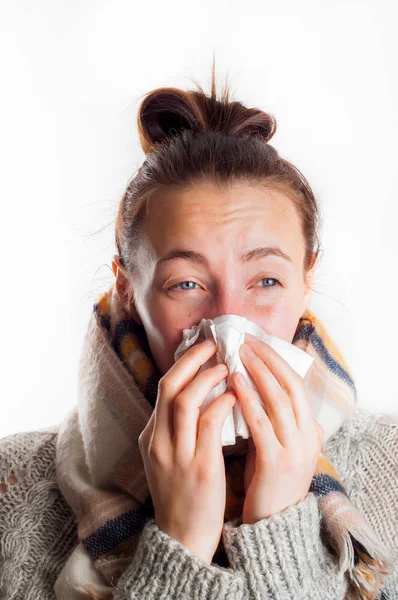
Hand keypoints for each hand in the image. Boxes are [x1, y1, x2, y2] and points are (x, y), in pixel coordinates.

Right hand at [138, 338, 236, 563]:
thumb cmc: (181, 493)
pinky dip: (221, 404)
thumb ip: (175, 428)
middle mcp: (158, 441)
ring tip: (226, 366)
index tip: (202, 349)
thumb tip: (197, 395)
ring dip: (207, 378)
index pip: (162, 389)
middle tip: (213, 344)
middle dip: (191, 360)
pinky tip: (234, 395)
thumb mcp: (166, 458)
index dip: (183, 364)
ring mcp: (176, 455)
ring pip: (184, 401)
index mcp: (150, 437)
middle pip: (168, 387)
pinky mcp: (199, 468)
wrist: (182, 538)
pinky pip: (208, 425)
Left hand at [230, 332, 323, 524]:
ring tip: (238, 354)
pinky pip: (262, 422)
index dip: (276, 360)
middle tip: (245, 340)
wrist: (273, 523)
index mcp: (308, 429)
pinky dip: (249, 399)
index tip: (255, 342)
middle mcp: (307, 435)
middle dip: (267, 359)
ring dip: (257, 372)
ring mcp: (295, 448)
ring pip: (278, 399)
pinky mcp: (277, 462)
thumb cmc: (268, 479)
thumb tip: (253, 386)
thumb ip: (272, 418)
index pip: (296, 384)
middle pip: (290, 385)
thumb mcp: (278, 444)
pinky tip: (234, 383)